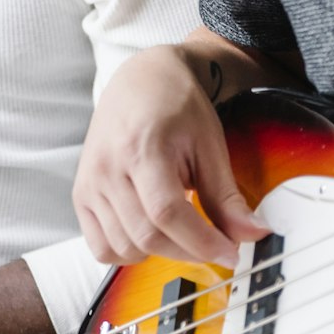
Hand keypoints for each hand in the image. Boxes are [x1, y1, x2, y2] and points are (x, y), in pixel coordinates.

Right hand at [74, 43, 267, 267]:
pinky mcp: (81, 195)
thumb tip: (252, 234)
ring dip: (161, 252)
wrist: (142, 81)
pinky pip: (101, 247)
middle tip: (216, 244)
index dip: (202, 242)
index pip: (167, 213)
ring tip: (181, 229)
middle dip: (189, 251)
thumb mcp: (209, 145)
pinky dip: (128, 252)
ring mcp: (89, 183)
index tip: (231, 252)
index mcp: (140, 147)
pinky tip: (150, 231)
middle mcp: (107, 167)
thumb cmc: (175, 107)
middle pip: (147, 236)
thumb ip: (225, 195)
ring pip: (125, 247)